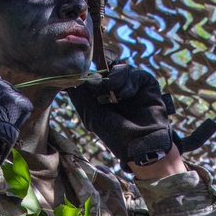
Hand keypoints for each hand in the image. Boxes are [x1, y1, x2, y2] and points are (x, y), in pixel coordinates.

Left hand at [68, 63, 215, 170]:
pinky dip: (128, 82)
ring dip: (113, 80)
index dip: (89, 75)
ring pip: (120, 69)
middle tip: (96, 87)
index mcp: (103, 97)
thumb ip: (81, 99)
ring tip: (114, 96)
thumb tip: (69, 83)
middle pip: (107, 69)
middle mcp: (118, 90)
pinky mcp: (147, 84)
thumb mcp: (93, 118)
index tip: (82, 77)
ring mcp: (133, 86)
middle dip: (100, 77)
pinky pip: (135, 73)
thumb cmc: (117, 137)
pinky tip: (126, 95)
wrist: (143, 146)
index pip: (95, 76)